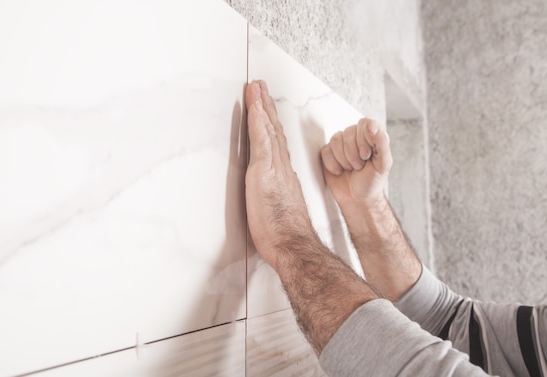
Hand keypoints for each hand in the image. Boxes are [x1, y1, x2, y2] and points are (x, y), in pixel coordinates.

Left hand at [244, 80, 315, 270]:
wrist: (292, 244)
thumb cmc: (284, 234)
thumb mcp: (278, 212)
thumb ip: (275, 198)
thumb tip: (271, 196)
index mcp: (283, 176)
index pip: (276, 144)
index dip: (270, 124)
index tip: (265, 109)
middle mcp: (281, 167)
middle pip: (273, 131)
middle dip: (266, 108)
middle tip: (261, 88)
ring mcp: (274, 167)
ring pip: (267, 130)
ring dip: (261, 106)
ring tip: (255, 87)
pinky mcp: (265, 171)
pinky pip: (261, 139)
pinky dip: (258, 121)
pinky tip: (254, 106)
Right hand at [320, 118, 391, 208]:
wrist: (357, 198)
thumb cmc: (372, 181)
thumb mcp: (383, 164)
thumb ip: (381, 142)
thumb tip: (372, 126)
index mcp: (372, 136)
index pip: (364, 123)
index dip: (363, 139)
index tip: (366, 155)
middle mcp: (356, 137)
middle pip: (348, 132)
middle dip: (353, 154)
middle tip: (359, 166)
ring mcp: (341, 144)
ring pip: (335, 140)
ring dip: (343, 160)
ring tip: (350, 168)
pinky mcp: (328, 153)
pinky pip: (325, 151)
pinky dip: (333, 165)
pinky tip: (340, 171)